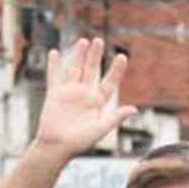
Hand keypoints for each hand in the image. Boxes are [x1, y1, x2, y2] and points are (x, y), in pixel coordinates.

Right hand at [34, 37, 136, 157]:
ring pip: (75, 69)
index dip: (116, 70)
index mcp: (97, 103)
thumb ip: (115, 117)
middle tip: (98, 40)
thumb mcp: (101, 129)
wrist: (57, 146)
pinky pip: (54, 77)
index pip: (109, 83)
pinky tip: (55, 53)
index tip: (122, 57)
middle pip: (91, 71)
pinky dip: (54, 65)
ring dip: (78, 55)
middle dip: (95, 56)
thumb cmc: (80, 142)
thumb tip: (134, 109)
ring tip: (83, 41)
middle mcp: (84, 95)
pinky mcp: (55, 94)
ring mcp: (69, 93)